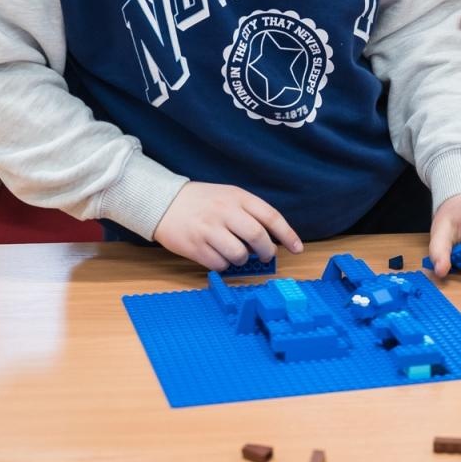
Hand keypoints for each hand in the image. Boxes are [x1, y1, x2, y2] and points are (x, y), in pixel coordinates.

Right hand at [152, 181, 303, 270]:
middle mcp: (225, 212)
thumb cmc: (202, 202)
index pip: (271, 217)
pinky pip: (219, 263)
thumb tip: (269, 240)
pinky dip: (224, 265)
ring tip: (238, 255)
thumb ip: (249, 214)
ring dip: (243, 260)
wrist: (164, 202)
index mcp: (238, 197)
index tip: (297, 248)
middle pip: (257, 237)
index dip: (288, 235)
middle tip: (265, 255)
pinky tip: (220, 257)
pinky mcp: (194, 246)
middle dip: (267, 251)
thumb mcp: (229, 196)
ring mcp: (209, 229)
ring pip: (239, 254)